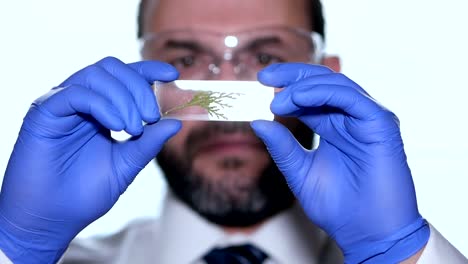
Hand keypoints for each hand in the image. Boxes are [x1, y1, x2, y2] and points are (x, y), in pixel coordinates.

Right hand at [0, 57, 180, 262]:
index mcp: (100, 109)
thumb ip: (149, 143)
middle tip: (151, 116)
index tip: (172, 73)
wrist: (53, 219)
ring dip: (123, 97)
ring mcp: (61, 104)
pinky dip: (102, 104)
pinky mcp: (44, 112)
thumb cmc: (85, 193)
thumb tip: (176, 122)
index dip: (148, 70)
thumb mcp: (127, 164)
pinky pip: (75, 94)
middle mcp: (81, 101)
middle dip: (138, 87)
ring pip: (95, 75)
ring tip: (133, 128)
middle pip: (112, 68)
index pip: (125, 76)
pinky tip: (116, 126)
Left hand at [251, 63, 429, 262]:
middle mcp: (349, 118)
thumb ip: (282, 147)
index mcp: (332, 127)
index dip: (285, 86)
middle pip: (321, 82)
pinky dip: (324, 93)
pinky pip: (352, 98)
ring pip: (336, 85)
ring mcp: (367, 119)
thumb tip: (258, 122)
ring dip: (303, 86)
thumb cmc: (338, 207)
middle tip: (264, 77)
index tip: (259, 84)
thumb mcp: (300, 172)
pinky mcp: (381, 124)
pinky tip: (299, 99)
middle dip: (292, 76)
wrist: (367, 234)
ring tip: (277, 99)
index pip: (309, 95)